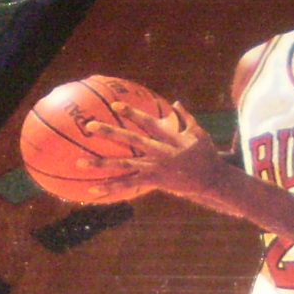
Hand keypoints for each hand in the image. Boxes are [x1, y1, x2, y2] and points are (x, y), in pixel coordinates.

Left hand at [80, 102, 222, 202]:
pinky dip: (111, 188)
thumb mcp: (199, 132)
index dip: (131, 113)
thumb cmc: (207, 154)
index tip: (115, 105)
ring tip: (80, 162)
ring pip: (124, 166)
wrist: (213, 180)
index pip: (147, 123)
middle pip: (130, 141)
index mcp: (169, 138)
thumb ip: (185, 117)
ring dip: (101, 164)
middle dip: (109, 132)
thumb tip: (175, 102)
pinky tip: (93, 191)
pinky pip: (129, 186)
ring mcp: (155, 169)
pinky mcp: (153, 183)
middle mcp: (159, 153)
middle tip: (90, 126)